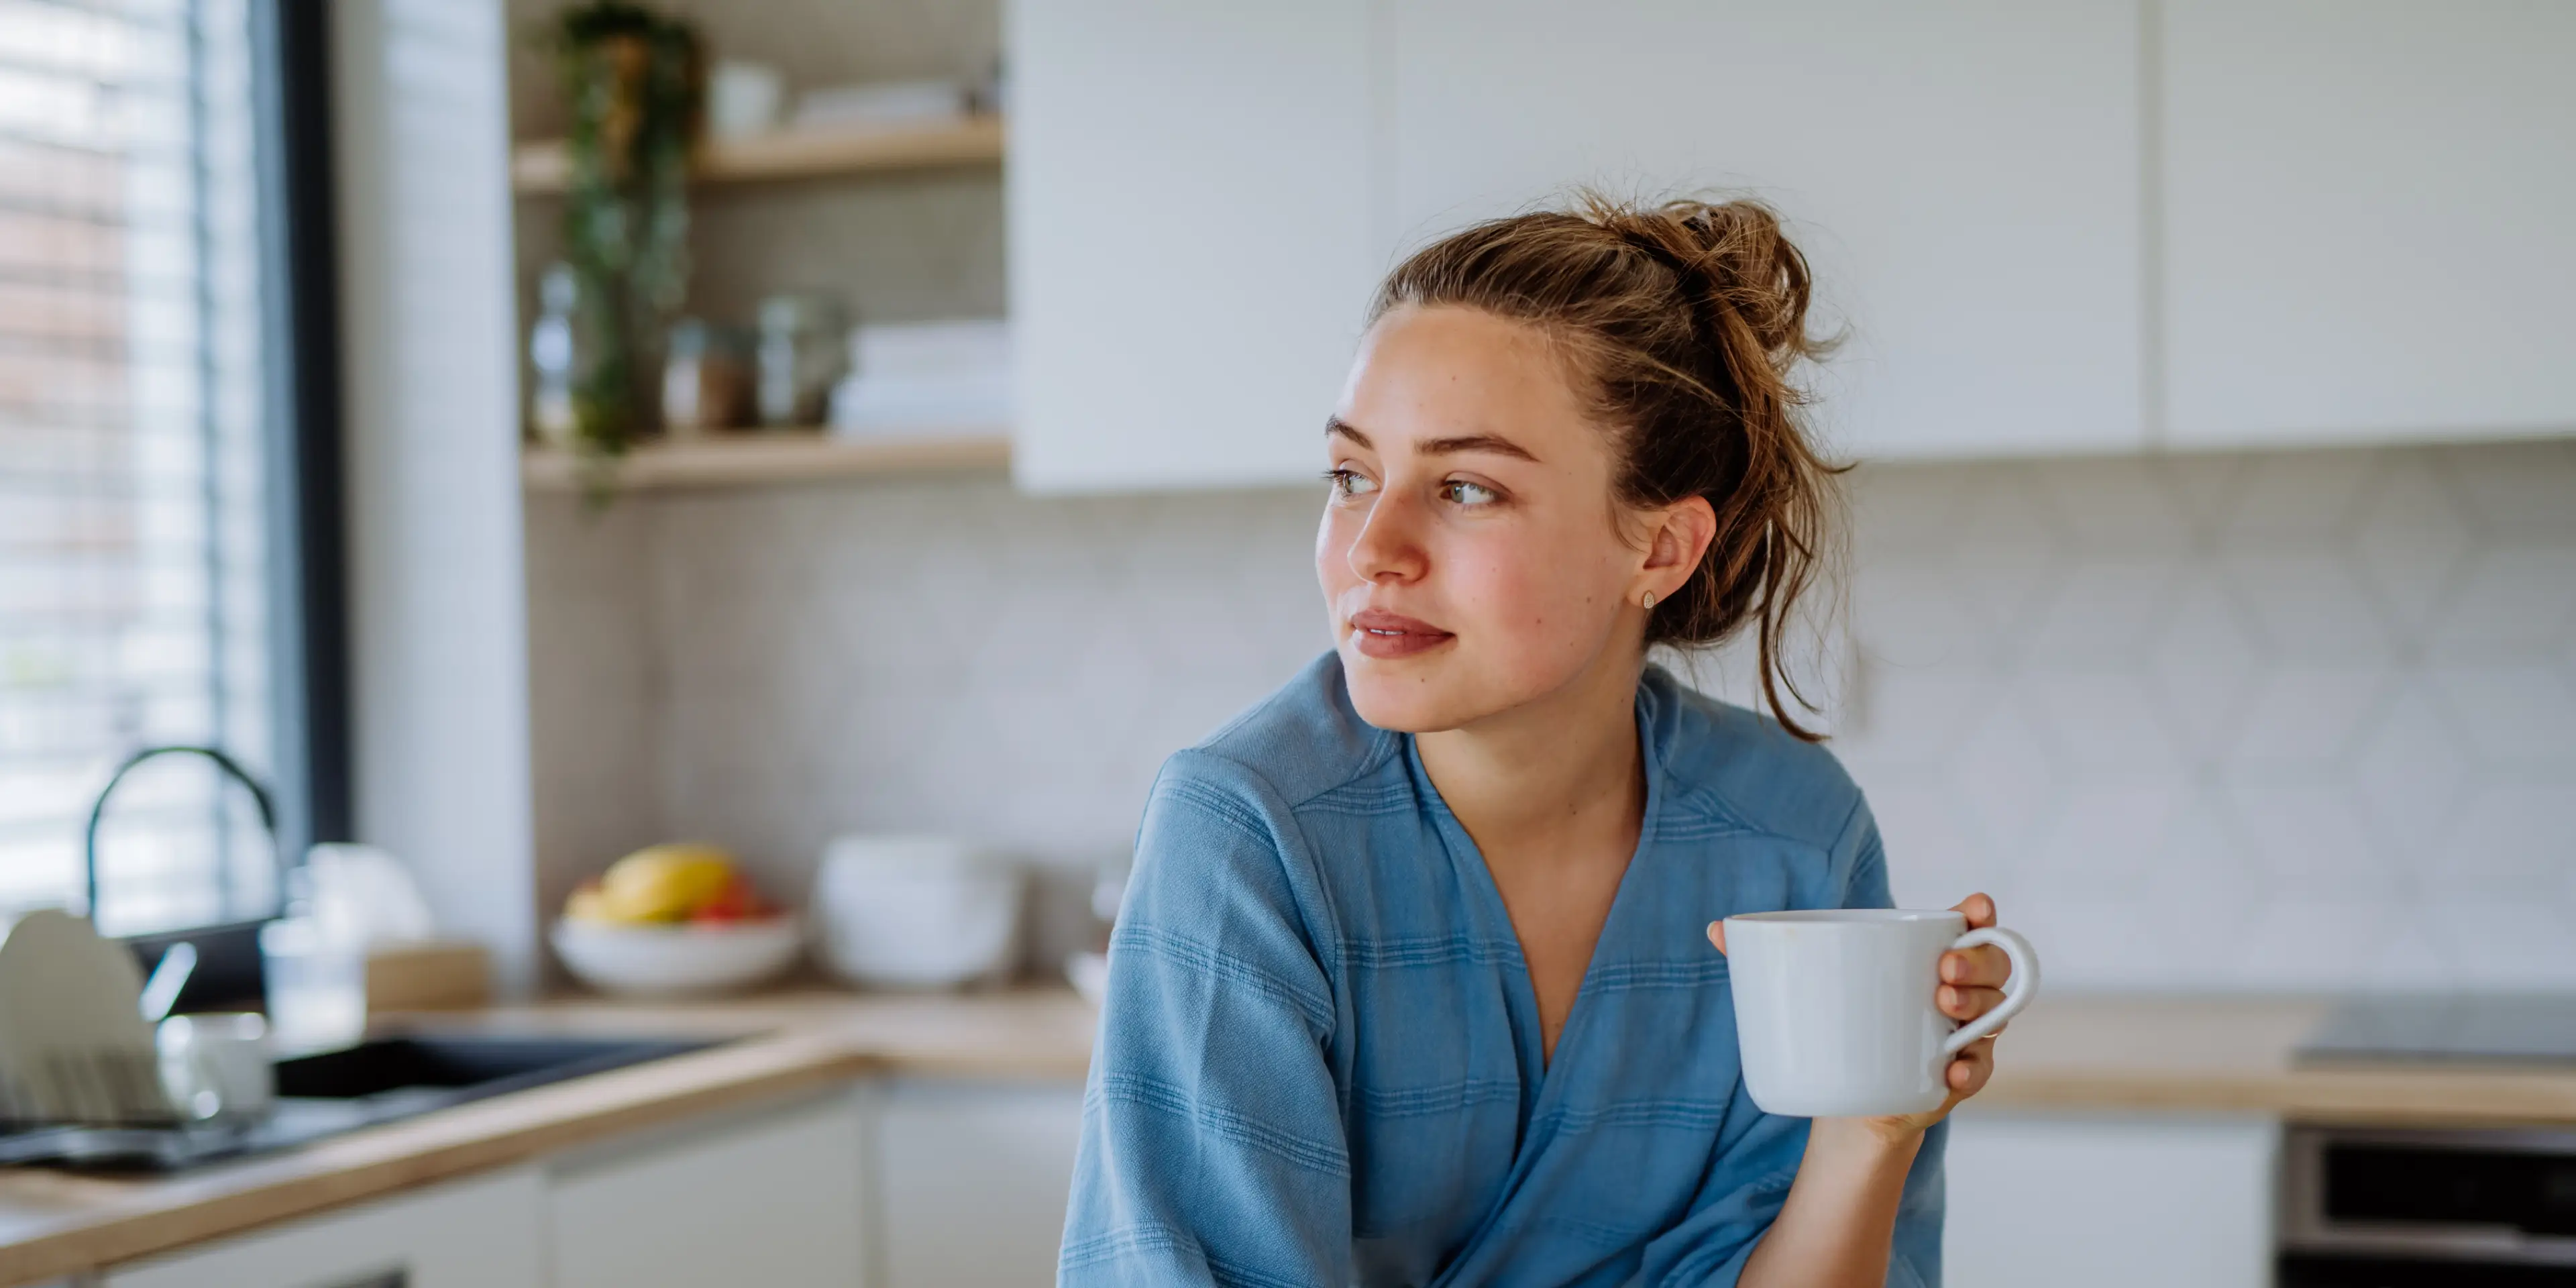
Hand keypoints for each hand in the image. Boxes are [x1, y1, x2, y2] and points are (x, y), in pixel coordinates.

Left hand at [1706, 893, 2014, 1143]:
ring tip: (1943, 1006)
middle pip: (1993, 965)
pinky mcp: (1960, 1077)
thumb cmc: (1836, 1022)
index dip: (1981, 914)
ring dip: (1977, 1007)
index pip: (1972, 926)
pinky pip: (1981, 1071)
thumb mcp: (1811, 985)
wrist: (1847, 1095)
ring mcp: (1966, 1035)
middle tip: (1941, 970)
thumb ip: (1765, 956)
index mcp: (1929, 955)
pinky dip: (1971, 1071)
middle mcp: (1960, 991)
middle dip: (1976, 962)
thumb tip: (1715, 929)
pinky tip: (1952, 1072)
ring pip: (1995, 1013)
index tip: (1975, 907)